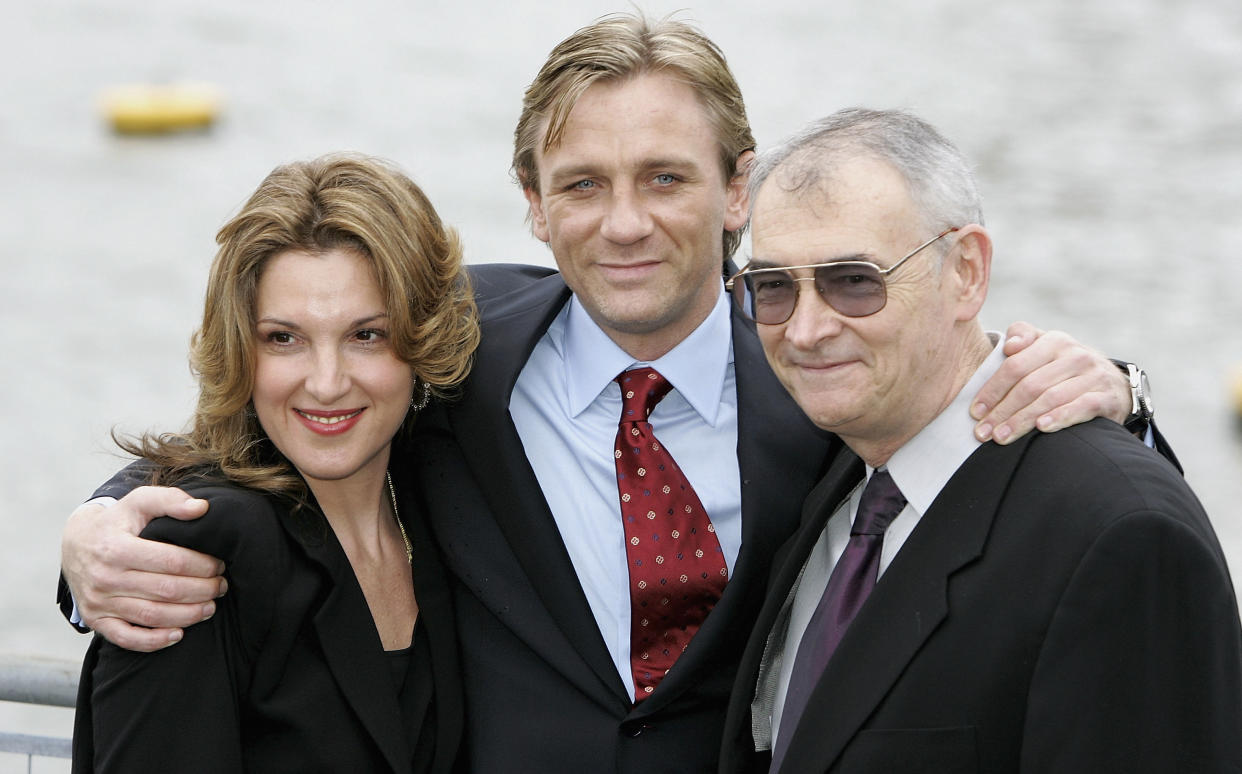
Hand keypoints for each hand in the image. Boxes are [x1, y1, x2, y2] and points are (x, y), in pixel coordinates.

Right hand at [61, 487, 225, 651]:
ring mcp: (99, 601)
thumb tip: (201, 508)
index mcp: (117, 547)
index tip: (219, 565)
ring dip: (188, 615)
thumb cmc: (118, 522)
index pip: (171, 561)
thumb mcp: (139, 501)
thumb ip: (170, 500)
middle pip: (166, 590)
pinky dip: (154, 641)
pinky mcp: (96, 619)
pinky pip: (126, 638)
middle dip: (202, 590)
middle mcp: (105, 577)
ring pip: (151, 616)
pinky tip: (178, 635)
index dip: (202, 565)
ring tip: (210, 607)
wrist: (76, 543)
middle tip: (221, 586)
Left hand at [970, 322, 1129, 443]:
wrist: (1112, 383)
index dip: (992, 390)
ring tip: (1002, 437)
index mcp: (1054, 341)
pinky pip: (1081, 407)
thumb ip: (1022, 338)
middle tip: (983, 432)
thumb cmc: (1063, 368)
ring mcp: (1093, 375)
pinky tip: (1041, 428)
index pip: (1015, 366)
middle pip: (1030, 386)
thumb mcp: (1043, 347)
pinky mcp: (1108, 397)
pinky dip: (1060, 417)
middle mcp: (1075, 355)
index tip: (975, 411)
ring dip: (1022, 420)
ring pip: (1051, 398)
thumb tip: (1009, 346)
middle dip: (1002, 411)